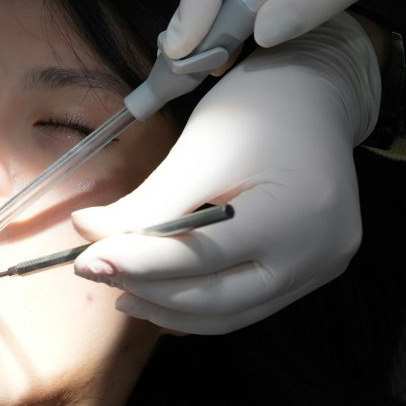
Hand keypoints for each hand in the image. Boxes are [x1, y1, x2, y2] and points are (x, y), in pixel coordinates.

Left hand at [72, 15, 378, 333]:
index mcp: (295, 214)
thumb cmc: (257, 109)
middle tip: (96, 273)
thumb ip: (145, 203)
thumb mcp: (197, 150)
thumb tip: (87, 235)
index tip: (84, 261)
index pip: (201, 256)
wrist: (315, 91)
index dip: (137, 263)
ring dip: (169, 308)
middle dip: (150, 291)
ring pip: (230, 314)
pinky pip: (247, 305)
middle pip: (218, 299)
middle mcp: (319, 253)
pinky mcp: (313, 273)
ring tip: (121, 289)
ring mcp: (321, 269)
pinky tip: (158, 292)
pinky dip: (199, 303)